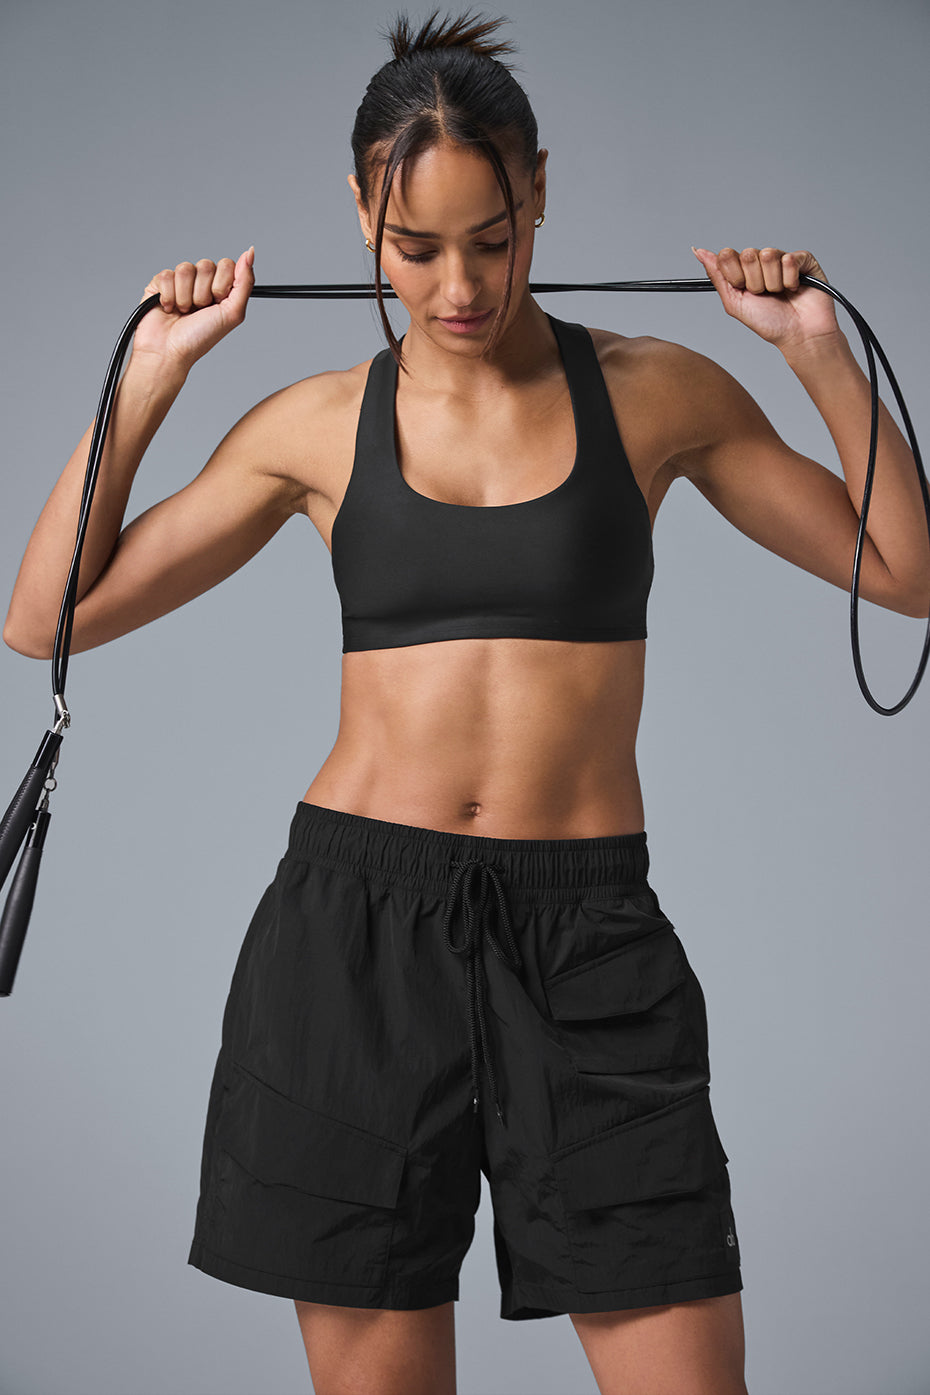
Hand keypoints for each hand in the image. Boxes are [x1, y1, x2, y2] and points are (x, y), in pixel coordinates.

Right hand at [133, 247, 255, 374]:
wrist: (169, 352)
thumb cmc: (200, 338)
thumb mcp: (232, 313)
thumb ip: (244, 282)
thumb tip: (250, 252)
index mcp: (220, 289)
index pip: (227, 265)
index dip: (222, 284)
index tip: (217, 303)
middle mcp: (201, 283)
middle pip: (206, 265)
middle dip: (203, 293)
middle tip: (198, 311)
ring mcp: (180, 282)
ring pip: (185, 269)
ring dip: (185, 297)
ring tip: (183, 312)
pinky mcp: (160, 283)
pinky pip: (167, 275)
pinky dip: (169, 296)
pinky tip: (169, 309)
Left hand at [691, 245, 838, 355]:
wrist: (797, 335)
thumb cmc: (768, 323)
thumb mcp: (734, 303)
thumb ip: (717, 276)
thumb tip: (698, 252)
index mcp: (743, 270)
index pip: (728, 255)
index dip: (734, 275)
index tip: (742, 289)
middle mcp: (762, 261)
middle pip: (747, 254)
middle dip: (754, 281)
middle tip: (764, 295)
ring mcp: (783, 258)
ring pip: (768, 256)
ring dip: (772, 283)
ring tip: (780, 293)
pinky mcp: (803, 259)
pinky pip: (789, 259)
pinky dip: (789, 280)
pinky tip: (794, 289)